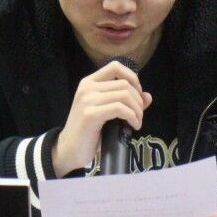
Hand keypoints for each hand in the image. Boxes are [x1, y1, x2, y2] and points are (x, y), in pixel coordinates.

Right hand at [51, 60, 151, 175]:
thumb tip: (148, 96)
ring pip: (124, 95)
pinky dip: (132, 116)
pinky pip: (120, 108)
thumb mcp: (107, 113)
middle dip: (138, 100)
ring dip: (137, 110)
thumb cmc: (88, 132)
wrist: (68, 150)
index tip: (137, 95)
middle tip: (139, 115)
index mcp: (89, 82)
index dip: (132, 78)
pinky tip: (134, 126)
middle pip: (124, 83)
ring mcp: (87, 100)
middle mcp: (87, 87)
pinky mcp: (90, 114)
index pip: (115, 66)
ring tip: (137, 122)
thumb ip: (126, 102)